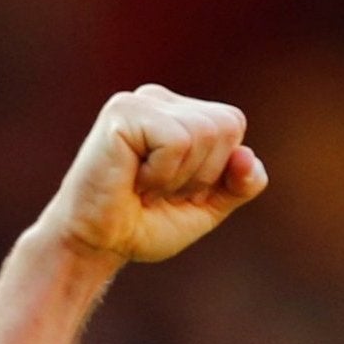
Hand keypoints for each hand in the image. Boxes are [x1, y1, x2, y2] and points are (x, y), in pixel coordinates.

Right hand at [35, 86, 266, 265]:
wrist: (95, 245)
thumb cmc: (143, 225)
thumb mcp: (206, 208)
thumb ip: (239, 185)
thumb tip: (248, 157)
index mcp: (180, 112)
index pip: (232, 125)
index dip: (216, 169)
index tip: (177, 189)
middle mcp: (160, 98)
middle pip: (225, 126)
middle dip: (201, 174)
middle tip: (159, 190)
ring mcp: (141, 100)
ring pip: (203, 133)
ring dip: (178, 177)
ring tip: (144, 186)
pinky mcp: (124, 111)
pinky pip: (176, 141)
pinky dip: (161, 174)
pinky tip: (132, 179)